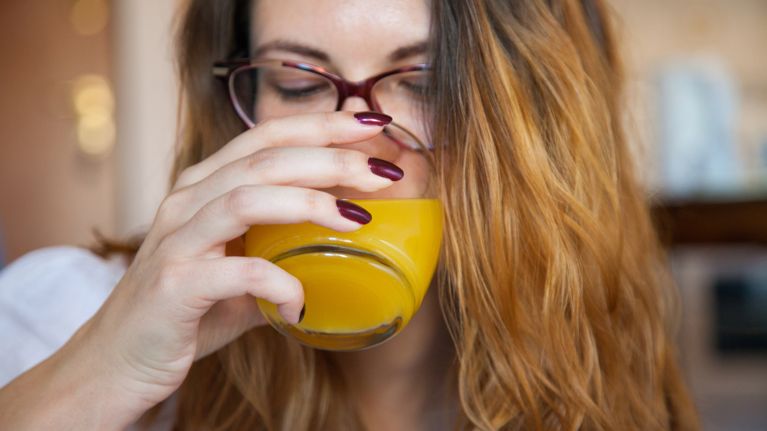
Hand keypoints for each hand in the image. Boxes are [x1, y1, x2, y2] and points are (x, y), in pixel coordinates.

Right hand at [70, 111, 399, 424]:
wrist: (120, 359)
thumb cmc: (190, 307)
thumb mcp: (240, 264)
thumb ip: (281, 243)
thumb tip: (349, 229)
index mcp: (205, 186)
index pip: (268, 136)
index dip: (322, 125)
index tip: (373, 125)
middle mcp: (187, 201)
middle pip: (266, 160)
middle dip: (331, 160)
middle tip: (383, 173)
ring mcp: (177, 240)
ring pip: (247, 197)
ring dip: (310, 203)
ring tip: (359, 219)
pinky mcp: (174, 284)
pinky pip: (238, 272)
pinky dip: (280, 284)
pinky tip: (303, 304)